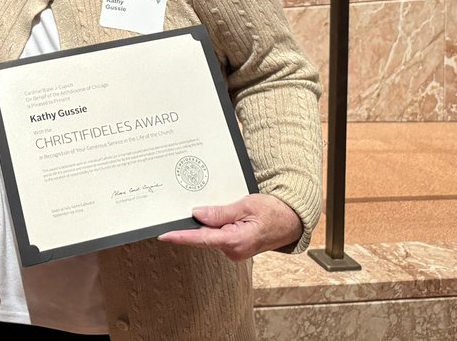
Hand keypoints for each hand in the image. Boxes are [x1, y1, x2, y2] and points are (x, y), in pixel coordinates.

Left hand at [158, 193, 302, 261]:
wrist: (291, 222)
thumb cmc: (273, 212)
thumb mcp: (246, 205)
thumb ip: (220, 212)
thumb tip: (198, 214)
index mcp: (236, 241)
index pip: (202, 239)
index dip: (181, 236)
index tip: (164, 235)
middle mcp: (234, 251)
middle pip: (204, 236)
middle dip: (192, 223)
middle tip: (180, 209)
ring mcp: (234, 251)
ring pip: (210, 235)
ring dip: (206, 223)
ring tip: (212, 208)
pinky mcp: (235, 247)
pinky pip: (218, 236)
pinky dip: (214, 226)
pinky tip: (216, 216)